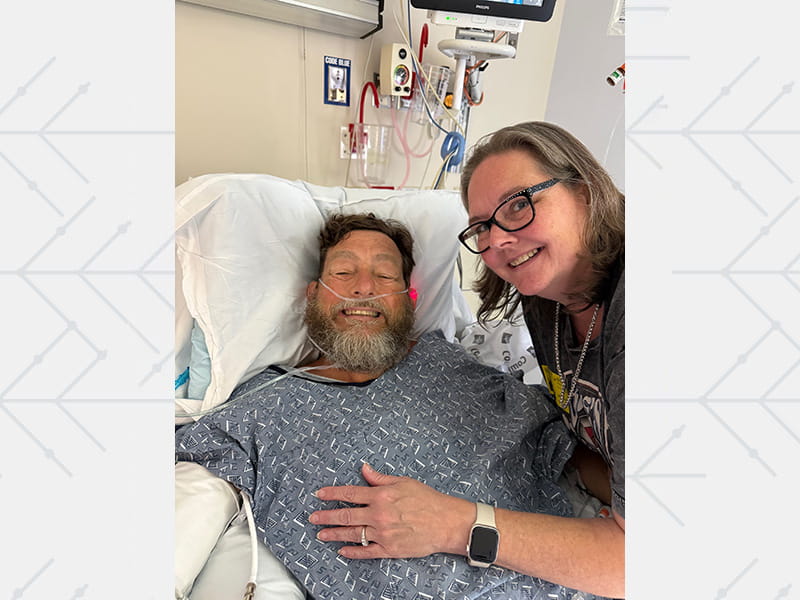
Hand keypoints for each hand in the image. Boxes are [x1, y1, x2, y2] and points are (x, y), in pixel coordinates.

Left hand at [309, 463, 472, 558]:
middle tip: (312, 517)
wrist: (445, 522)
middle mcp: (379, 514)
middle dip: (326, 516)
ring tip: (320, 533)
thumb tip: (364, 469)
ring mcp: (383, 533)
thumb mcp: (403, 482)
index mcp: (381, 496)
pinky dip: (352, 551)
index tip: (319, 495)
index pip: (350, 494)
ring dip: (334, 534)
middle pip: (346, 516)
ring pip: (352, 534)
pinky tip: (342, 550)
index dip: (332, 494)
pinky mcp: (389, 549)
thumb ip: (380, 478)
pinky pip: (366, 551)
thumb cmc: (427, 500)